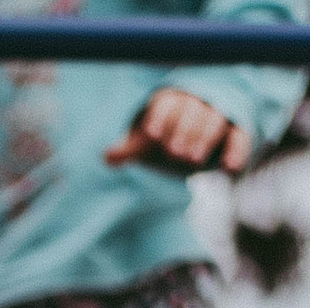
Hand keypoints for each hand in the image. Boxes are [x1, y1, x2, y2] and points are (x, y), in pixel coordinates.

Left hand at [105, 83, 250, 173]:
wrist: (191, 144)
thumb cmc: (163, 140)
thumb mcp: (146, 144)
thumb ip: (131, 148)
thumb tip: (106, 157)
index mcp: (171, 101)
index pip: (166, 103)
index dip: (160, 117)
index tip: (151, 134)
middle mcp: (197, 103)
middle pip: (192, 110)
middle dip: (183, 129)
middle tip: (174, 152)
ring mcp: (218, 116)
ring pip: (214, 120)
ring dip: (205, 137)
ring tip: (193, 160)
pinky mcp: (236, 132)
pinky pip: (240, 137)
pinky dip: (237, 151)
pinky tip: (230, 168)